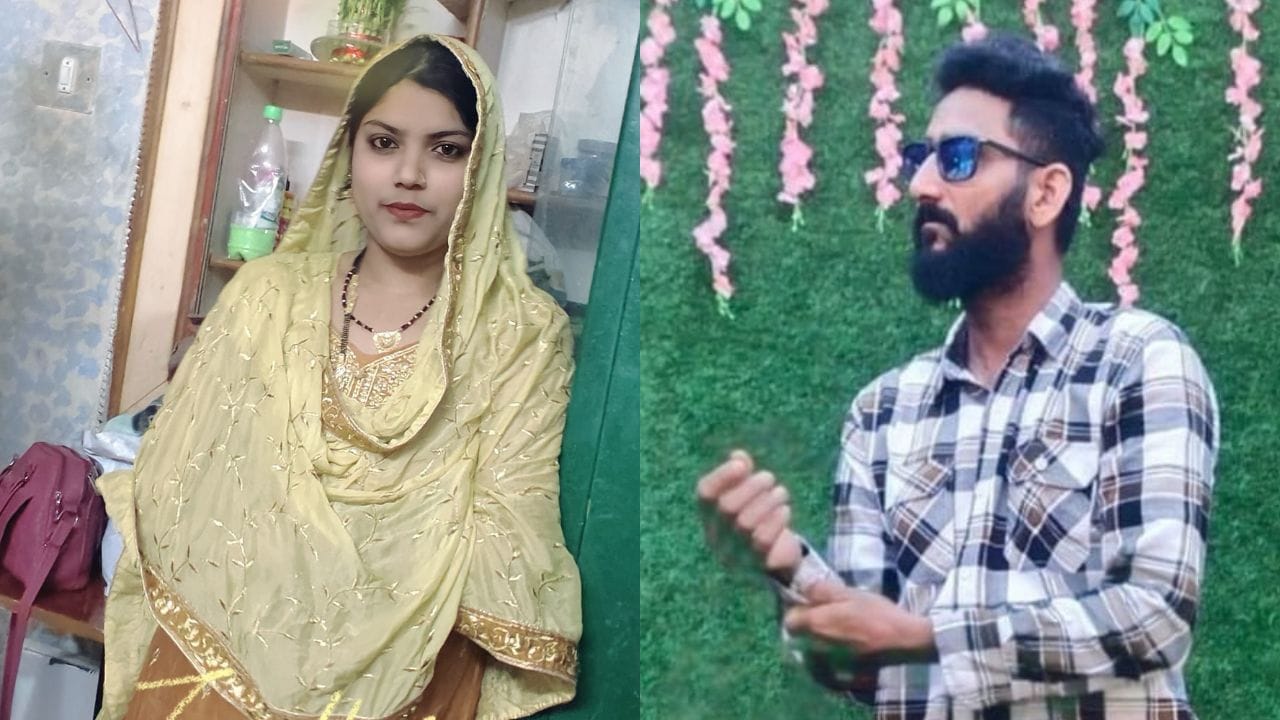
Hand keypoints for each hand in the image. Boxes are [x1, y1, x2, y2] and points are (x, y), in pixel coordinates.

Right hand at [696, 449, 802, 576]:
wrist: (776, 559)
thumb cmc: (760, 518)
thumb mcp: (750, 495)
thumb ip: (741, 474)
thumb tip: (738, 457)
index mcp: (709, 516)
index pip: (705, 493)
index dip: (721, 476)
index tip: (742, 465)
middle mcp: (716, 536)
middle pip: (727, 507)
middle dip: (751, 487)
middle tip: (769, 478)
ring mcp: (734, 554)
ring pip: (746, 523)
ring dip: (767, 501)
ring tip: (781, 492)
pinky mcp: (755, 565)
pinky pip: (762, 540)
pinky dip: (776, 520)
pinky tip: (785, 510)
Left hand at [783, 581, 935, 661]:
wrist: (905, 641)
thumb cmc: (877, 613)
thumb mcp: (849, 593)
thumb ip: (821, 590)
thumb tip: (802, 586)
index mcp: (817, 623)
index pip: (790, 620)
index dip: (797, 611)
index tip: (808, 605)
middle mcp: (817, 646)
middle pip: (800, 637)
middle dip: (806, 627)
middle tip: (823, 617)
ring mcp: (829, 664)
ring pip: (812, 652)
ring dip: (817, 642)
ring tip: (836, 633)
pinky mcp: (843, 675)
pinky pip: (827, 668)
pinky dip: (830, 659)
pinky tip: (845, 650)